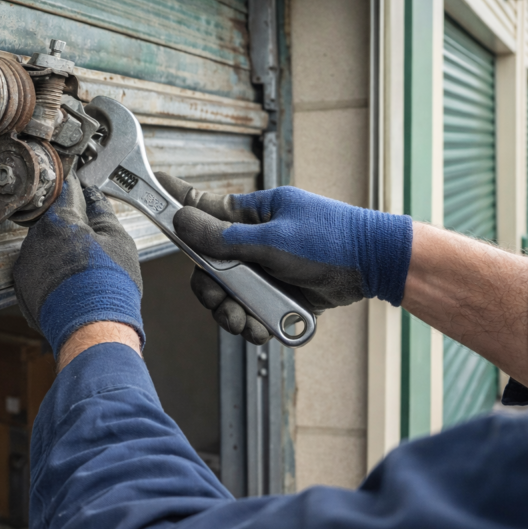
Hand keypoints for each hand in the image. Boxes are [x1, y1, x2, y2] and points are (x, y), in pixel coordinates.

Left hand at [13, 173, 143, 358]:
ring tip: (84, 269)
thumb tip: (95, 195)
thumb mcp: (118, 240)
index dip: (79, 188)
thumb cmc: (109, 284)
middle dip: (71, 227)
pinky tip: (71, 284)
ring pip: (43, 247)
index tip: (85, 189)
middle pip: (53, 222)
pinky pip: (37, 271)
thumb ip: (103, 212)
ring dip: (59, 251)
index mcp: (59, 220)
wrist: (93, 328)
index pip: (66, 191)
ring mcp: (25, 265)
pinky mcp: (22, 288)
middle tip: (94, 243)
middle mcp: (34, 239)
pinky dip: (51, 274)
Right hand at [155, 172, 412, 343]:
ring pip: (230, 295)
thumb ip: (225, 237)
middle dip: (214, 294)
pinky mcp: (279, 292)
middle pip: (210, 268)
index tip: (151, 198)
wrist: (376, 266)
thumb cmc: (331, 239)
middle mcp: (254, 240)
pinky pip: (252, 310)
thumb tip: (182, 219)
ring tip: (249, 325)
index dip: (176, 207)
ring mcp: (266, 267)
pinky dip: (254, 323)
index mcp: (251, 214)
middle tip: (224, 305)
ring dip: (234, 315)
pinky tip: (264, 329)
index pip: (203, 209)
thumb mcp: (273, 239)